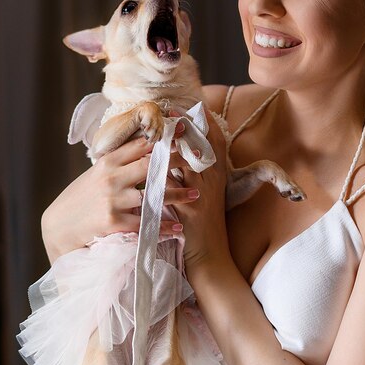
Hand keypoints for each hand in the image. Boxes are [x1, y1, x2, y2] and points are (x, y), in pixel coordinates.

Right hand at [42, 128, 198, 262]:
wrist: (59, 225)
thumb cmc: (82, 197)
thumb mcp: (97, 173)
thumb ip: (120, 161)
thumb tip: (146, 145)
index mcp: (108, 161)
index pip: (140, 145)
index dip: (163, 139)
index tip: (183, 133)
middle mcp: (110, 177)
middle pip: (149, 165)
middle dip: (175, 162)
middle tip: (196, 161)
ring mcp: (112, 200)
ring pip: (151, 195)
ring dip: (177, 196)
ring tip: (195, 195)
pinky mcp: (112, 222)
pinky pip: (144, 224)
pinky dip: (162, 227)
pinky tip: (177, 227)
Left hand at [168, 108, 230, 272]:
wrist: (209, 258)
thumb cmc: (201, 227)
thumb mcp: (202, 195)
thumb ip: (191, 175)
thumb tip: (174, 154)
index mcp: (217, 176)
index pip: (215, 140)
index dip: (204, 122)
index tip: (190, 106)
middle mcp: (213, 181)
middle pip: (202, 143)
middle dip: (185, 125)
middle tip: (168, 110)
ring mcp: (203, 194)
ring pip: (188, 160)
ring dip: (171, 144)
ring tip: (155, 130)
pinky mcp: (190, 209)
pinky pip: (174, 185)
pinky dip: (161, 173)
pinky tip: (147, 162)